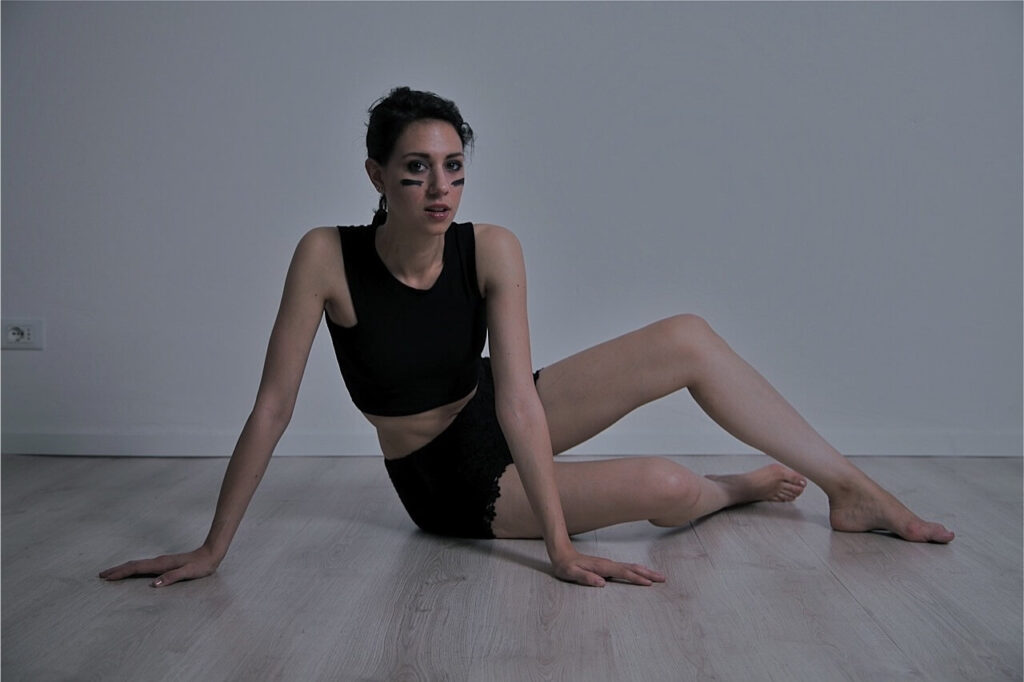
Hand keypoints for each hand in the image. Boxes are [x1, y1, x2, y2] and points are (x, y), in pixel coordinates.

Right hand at [98, 546, 220, 587]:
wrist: (211, 554)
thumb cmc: (201, 565)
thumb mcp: (189, 573)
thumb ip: (172, 577)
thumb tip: (154, 584)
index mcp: (161, 564)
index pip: (136, 568)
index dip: (120, 573)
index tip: (106, 577)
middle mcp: (159, 562)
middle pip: (133, 565)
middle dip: (117, 570)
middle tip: (101, 575)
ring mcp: (161, 562)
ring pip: (137, 565)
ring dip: (123, 569)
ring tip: (111, 574)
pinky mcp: (164, 564)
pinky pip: (144, 567)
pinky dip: (133, 569)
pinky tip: (132, 572)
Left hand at [552, 549, 665, 587]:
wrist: (562, 553)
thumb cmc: (566, 566)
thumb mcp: (571, 573)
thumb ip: (586, 578)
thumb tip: (602, 583)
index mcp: (602, 567)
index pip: (623, 573)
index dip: (636, 578)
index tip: (649, 583)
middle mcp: (608, 564)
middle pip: (632, 568)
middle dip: (648, 573)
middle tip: (663, 578)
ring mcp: (609, 564)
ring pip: (631, 567)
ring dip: (645, 571)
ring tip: (658, 576)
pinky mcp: (608, 566)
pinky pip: (626, 568)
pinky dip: (637, 570)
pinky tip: (641, 573)